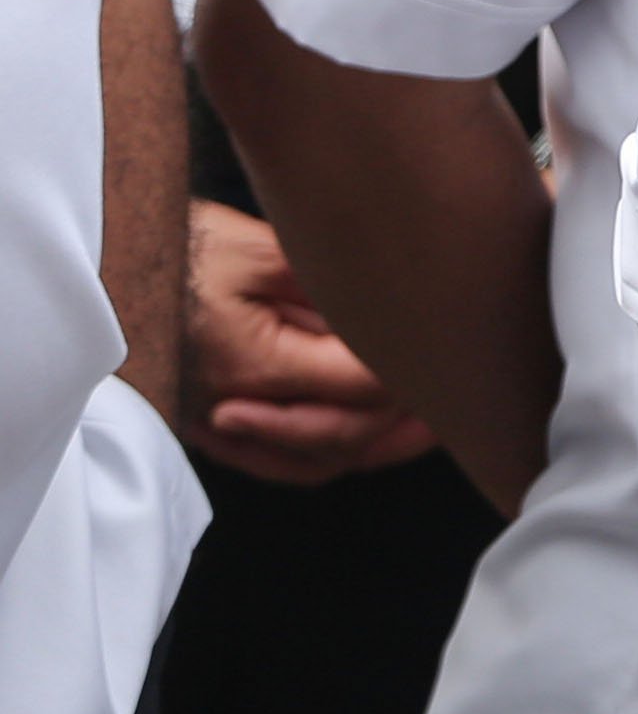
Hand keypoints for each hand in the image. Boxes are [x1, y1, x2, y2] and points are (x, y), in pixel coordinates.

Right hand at [180, 203, 432, 484]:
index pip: (359, 387)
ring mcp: (217, 426)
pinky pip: (278, 463)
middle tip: (454, 393)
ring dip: (372, 446)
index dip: (410, 372)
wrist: (106, 268)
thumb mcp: (262, 250)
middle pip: (343, 436)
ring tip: (423, 422)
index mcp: (253, 362)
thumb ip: (331, 285)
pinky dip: (327, 455)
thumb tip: (393, 306)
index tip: (449, 350)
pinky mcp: (209, 429)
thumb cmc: (178, 251)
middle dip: (403, 420)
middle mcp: (234, 407)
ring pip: (314, 461)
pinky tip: (364, 437)